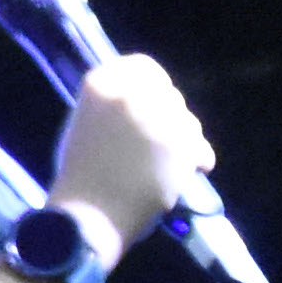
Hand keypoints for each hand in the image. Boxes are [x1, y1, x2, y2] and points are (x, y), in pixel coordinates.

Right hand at [47, 56, 214, 250]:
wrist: (88, 216)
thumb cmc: (80, 175)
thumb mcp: (86, 123)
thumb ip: (114, 105)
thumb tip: (147, 100)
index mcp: (100, 84)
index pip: (143, 66)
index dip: (154, 84)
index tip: (155, 101)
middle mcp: (131, 93)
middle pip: (169, 95)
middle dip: (168, 118)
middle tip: (157, 143)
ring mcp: (158, 118)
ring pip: (188, 122)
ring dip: (182, 140)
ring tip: (164, 165)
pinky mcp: (182, 146)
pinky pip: (200, 148)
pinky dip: (196, 161)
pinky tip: (184, 174)